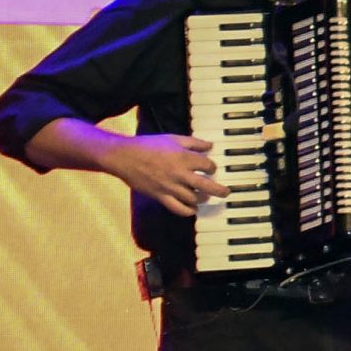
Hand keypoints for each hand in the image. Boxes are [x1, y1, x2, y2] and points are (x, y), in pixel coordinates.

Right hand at [109, 133, 224, 218]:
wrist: (124, 157)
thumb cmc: (148, 145)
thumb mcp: (173, 138)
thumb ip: (193, 143)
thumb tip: (210, 146)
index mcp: (184, 158)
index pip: (208, 166)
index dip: (212, 167)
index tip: (210, 168)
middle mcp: (180, 174)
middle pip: (207, 186)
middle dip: (220, 190)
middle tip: (226, 192)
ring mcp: (170, 187)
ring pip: (194, 198)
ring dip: (203, 199)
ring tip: (205, 197)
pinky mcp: (160, 196)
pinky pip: (178, 209)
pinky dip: (188, 211)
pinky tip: (193, 209)